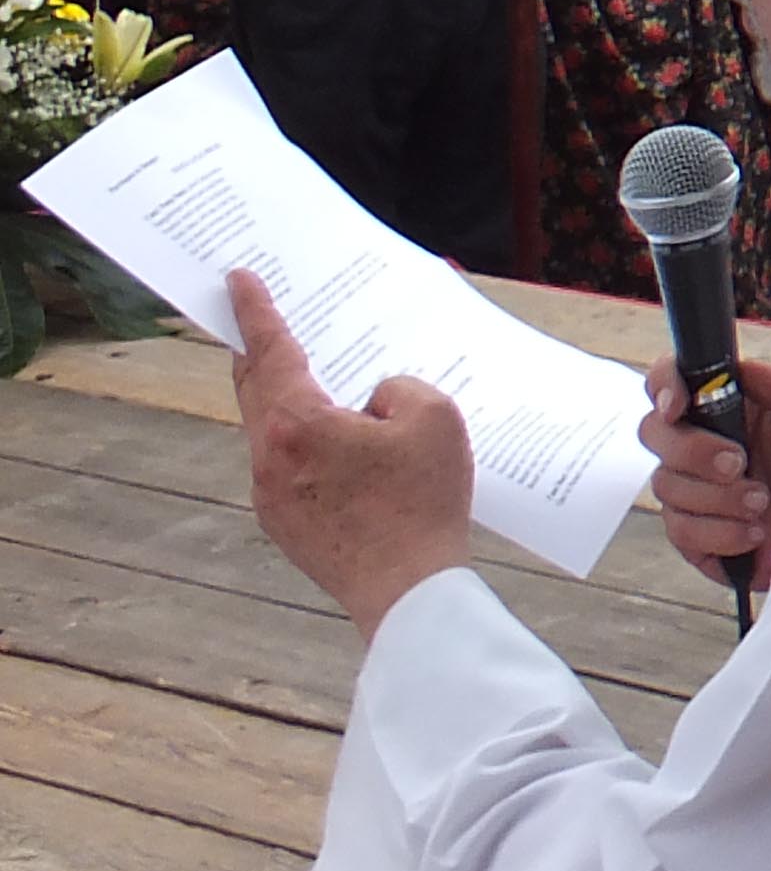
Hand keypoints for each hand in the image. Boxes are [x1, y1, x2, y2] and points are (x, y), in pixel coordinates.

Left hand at [231, 273, 475, 636]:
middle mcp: (269, 458)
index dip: (256, 310)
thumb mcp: (433, 417)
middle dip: (259, 351)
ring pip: (270, 430)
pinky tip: (343, 448)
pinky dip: (304, 442)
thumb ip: (397, 387)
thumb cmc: (423, 502)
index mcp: (298, 423)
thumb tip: (372, 400)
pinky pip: (286, 465)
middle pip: (255, 388)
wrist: (407, 591)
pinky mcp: (283, 524)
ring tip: (320, 384)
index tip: (238, 280)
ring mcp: (270, 495)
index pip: (271, 350)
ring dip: (288, 401)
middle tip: (262, 320)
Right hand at [646, 344, 770, 591]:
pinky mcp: (706, 540)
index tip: (679, 405)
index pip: (671, 381)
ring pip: (667, 488)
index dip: (664, 385)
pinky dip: (719, 533)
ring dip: (716, 496)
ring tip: (762, 500)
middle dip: (692, 449)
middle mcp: (706, 445)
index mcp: (729, 404)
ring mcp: (702, 492)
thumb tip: (743, 369)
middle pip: (655, 435)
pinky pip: (685, 536)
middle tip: (739, 461)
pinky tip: (756, 532)